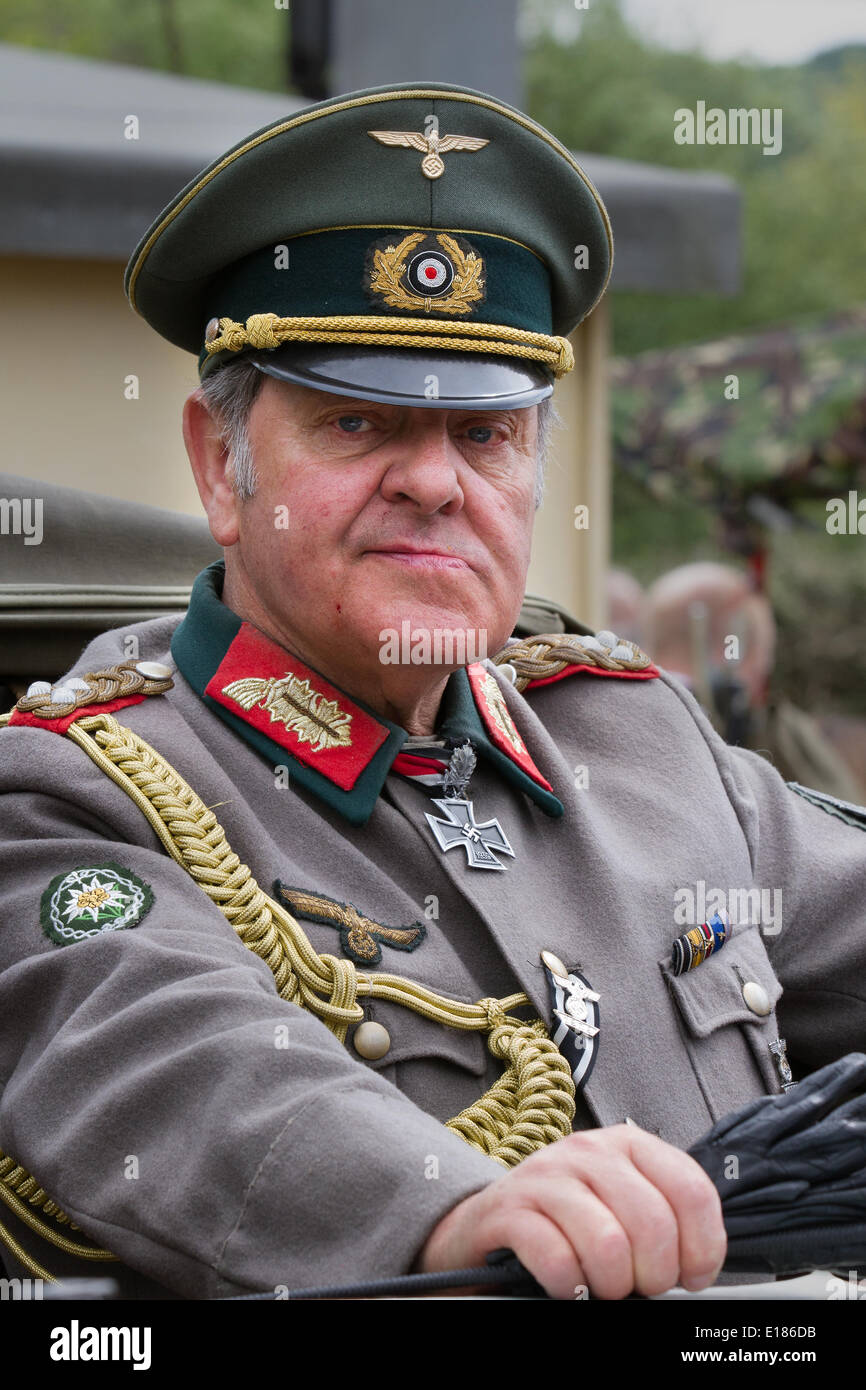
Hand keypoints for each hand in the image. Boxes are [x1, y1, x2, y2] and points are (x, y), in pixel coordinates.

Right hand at [416, 1124, 725, 1298]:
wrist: (487, 1223)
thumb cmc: (568, 1221)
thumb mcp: (621, 1205)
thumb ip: (664, 1218)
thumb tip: (699, 1267)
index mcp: (627, 1144)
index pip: (691, 1191)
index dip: (702, 1247)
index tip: (690, 1276)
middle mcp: (588, 1151)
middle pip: (653, 1224)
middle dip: (653, 1275)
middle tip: (638, 1286)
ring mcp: (545, 1177)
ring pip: (609, 1244)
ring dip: (611, 1285)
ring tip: (601, 1287)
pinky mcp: (508, 1210)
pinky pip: (556, 1258)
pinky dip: (570, 1286)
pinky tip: (567, 1286)